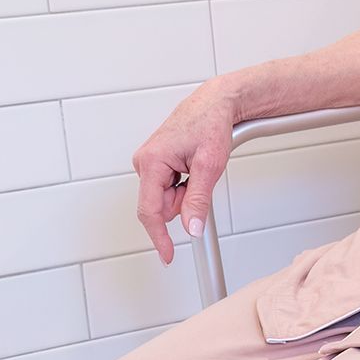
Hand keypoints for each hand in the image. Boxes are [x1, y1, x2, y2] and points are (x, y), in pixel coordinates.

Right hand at [133, 81, 237, 264]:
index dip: (160, 237)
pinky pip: (167, 188)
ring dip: (184, 193)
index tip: (167, 256)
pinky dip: (183, 185)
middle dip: (182, 202)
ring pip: (165, 198)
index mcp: (152, 161)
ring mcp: (149, 162)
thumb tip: (192, 228)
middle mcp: (144, 162)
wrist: (215, 104)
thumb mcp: (209, 166)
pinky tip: (192, 167)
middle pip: (159, 205)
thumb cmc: (210, 124)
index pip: (150, 211)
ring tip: (198, 169)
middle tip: (201, 180)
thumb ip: (197, 200)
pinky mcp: (156, 163)